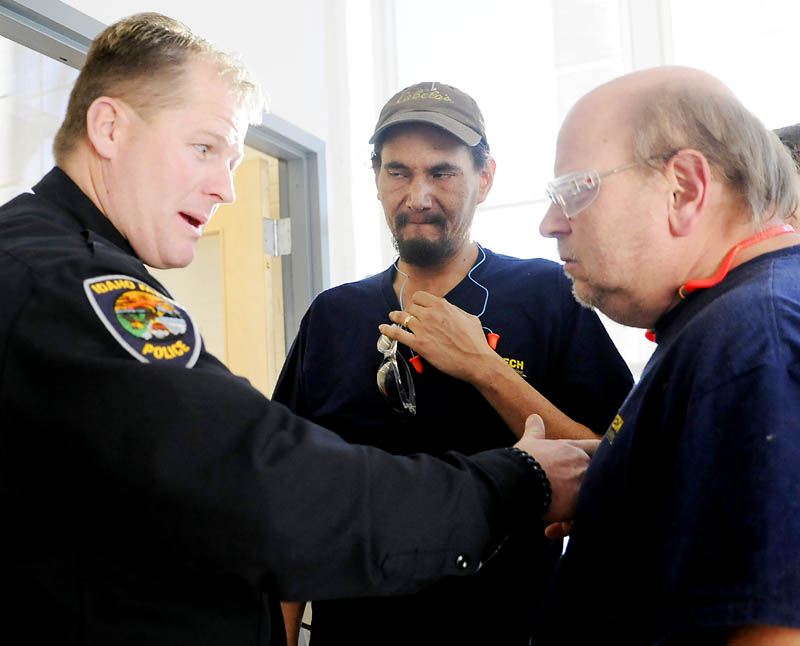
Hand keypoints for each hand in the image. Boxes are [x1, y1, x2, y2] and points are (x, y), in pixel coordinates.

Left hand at [377, 291, 496, 382]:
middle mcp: (431, 314)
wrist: (476, 360)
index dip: (416, 301)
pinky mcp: (419, 344)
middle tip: (407, 315)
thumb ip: (455, 311)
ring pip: (402, 318)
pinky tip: (383, 328)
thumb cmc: (475, 342)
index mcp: (443, 306)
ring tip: (392, 317)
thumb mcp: (469, 318)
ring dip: (396, 317)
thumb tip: (448, 309)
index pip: (420, 297)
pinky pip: (398, 334)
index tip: (415, 306)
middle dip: (408, 310)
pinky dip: (388, 330)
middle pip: (410, 307)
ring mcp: (423, 329)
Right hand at [514, 414, 598, 521]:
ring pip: (586, 501)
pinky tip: (551, 530)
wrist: (516, 478)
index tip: (597, 465)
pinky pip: (580, 518)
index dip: (599, 455)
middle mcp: (582, 464)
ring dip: (569, 514)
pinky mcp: (580, 504)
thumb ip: (535, 431)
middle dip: (577, 493)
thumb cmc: (521, 461)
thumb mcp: (529, 443)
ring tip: (552, 524)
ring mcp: (583, 484)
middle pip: (593, 479)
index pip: (596, 447)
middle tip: (558, 504)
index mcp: (571, 448)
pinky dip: (566, 527)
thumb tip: (534, 416)